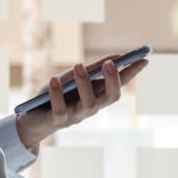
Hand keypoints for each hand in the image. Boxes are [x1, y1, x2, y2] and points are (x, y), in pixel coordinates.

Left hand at [16, 55, 148, 148]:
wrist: (33, 118)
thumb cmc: (57, 94)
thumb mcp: (73, 77)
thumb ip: (93, 69)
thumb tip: (116, 57)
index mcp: (98, 96)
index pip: (120, 84)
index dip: (132, 73)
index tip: (144, 59)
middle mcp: (91, 107)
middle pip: (111, 97)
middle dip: (112, 81)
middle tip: (110, 63)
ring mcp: (76, 116)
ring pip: (89, 104)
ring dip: (85, 84)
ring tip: (78, 66)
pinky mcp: (58, 120)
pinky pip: (60, 109)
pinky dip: (57, 94)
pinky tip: (54, 80)